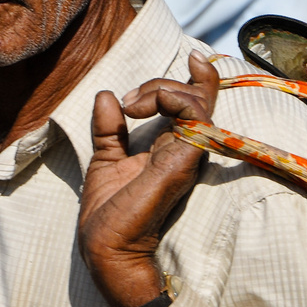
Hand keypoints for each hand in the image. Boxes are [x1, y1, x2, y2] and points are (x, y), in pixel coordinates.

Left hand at [78, 50, 217, 306]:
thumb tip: (106, 94)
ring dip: (160, 88)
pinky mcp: (184, 158)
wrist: (107, 249)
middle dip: (163, 83)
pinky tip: (135, 109)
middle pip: (199, 95)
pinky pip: (191, 112)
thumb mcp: (105, 159)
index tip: (191, 58)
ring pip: (196, 99)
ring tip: (130, 105)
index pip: (198, 104)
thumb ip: (109, 129)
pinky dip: (166, 96)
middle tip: (128, 101)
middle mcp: (187, 148)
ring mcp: (189, 153)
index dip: (200, 78)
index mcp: (173, 148)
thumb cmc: (109, 214)